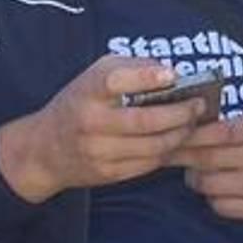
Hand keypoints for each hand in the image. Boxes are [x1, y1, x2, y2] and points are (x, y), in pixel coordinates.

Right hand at [0, 54, 221, 202]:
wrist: (44, 150)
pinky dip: (167, 151)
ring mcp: (99, 151)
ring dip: (179, 135)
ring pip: (153, 146)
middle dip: (180, 113)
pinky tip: (175, 140)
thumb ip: (129, 69)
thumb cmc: (77, 105)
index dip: (145, 77)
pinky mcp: (108, 173)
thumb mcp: (92, 77)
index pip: (113, 80)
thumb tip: (169, 74)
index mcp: (87, 92)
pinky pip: (148, 163)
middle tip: (198, 106)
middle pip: (145, 121)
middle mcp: (91, 122)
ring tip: (191, 123)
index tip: (171, 76)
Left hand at [177, 113, 242, 224]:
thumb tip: (184, 128)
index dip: (188, 135)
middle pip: (206, 160)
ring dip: (196, 178)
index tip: (170, 135)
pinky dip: (212, 198)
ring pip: (208, 185)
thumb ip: (228, 126)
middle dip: (181, 157)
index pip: (216, 132)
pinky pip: (219, 206)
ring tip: (199, 172)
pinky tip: (218, 190)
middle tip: (168, 154)